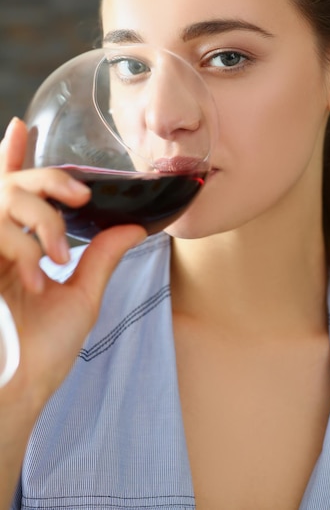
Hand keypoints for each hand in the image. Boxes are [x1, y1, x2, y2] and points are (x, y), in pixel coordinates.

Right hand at [0, 118, 146, 402]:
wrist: (23, 387)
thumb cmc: (45, 347)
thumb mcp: (82, 296)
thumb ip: (101, 256)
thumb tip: (133, 226)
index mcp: (15, 243)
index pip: (8, 187)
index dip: (12, 155)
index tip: (20, 125)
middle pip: (10, 182)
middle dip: (46, 180)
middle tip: (79, 198)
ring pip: (3, 199)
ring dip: (38, 219)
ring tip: (57, 256)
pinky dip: (21, 247)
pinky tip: (35, 273)